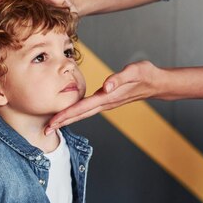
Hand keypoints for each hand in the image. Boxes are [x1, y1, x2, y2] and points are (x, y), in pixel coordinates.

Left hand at [45, 60, 161, 131]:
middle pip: (79, 115)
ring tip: (52, 125)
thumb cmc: (146, 75)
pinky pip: (87, 110)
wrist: (157, 82)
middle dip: (61, 122)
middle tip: (45, 130)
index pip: (82, 108)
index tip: (52, 123)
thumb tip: (106, 86)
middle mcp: (105, 103)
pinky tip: (68, 115)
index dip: (66, 115)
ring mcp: (106, 103)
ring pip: (82, 114)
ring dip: (67, 120)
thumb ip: (120, 78)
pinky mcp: (107, 100)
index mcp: (107, 97)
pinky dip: (76, 114)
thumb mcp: (135, 72)